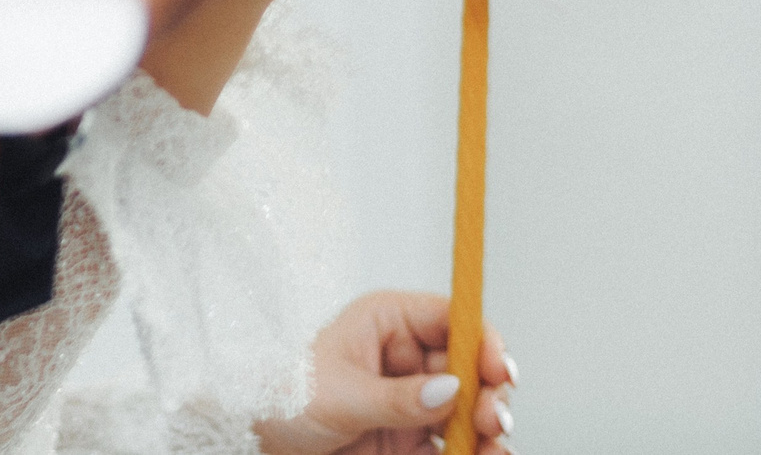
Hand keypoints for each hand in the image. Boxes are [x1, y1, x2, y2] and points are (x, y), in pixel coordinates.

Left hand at [254, 291, 516, 454]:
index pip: (451, 318)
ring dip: (488, 426)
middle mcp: (408, 357)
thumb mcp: (339, 395)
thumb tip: (450, 390)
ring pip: (471, 407)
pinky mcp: (414, 437)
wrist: (260, 439)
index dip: (483, 339)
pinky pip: (457, 442)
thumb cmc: (283, 397)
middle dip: (489, 392)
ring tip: (492, 445)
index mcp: (387, 322)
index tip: (500, 369)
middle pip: (471, 367)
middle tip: (492, 418)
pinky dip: (475, 450)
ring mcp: (414, 399)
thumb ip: (397, 398)